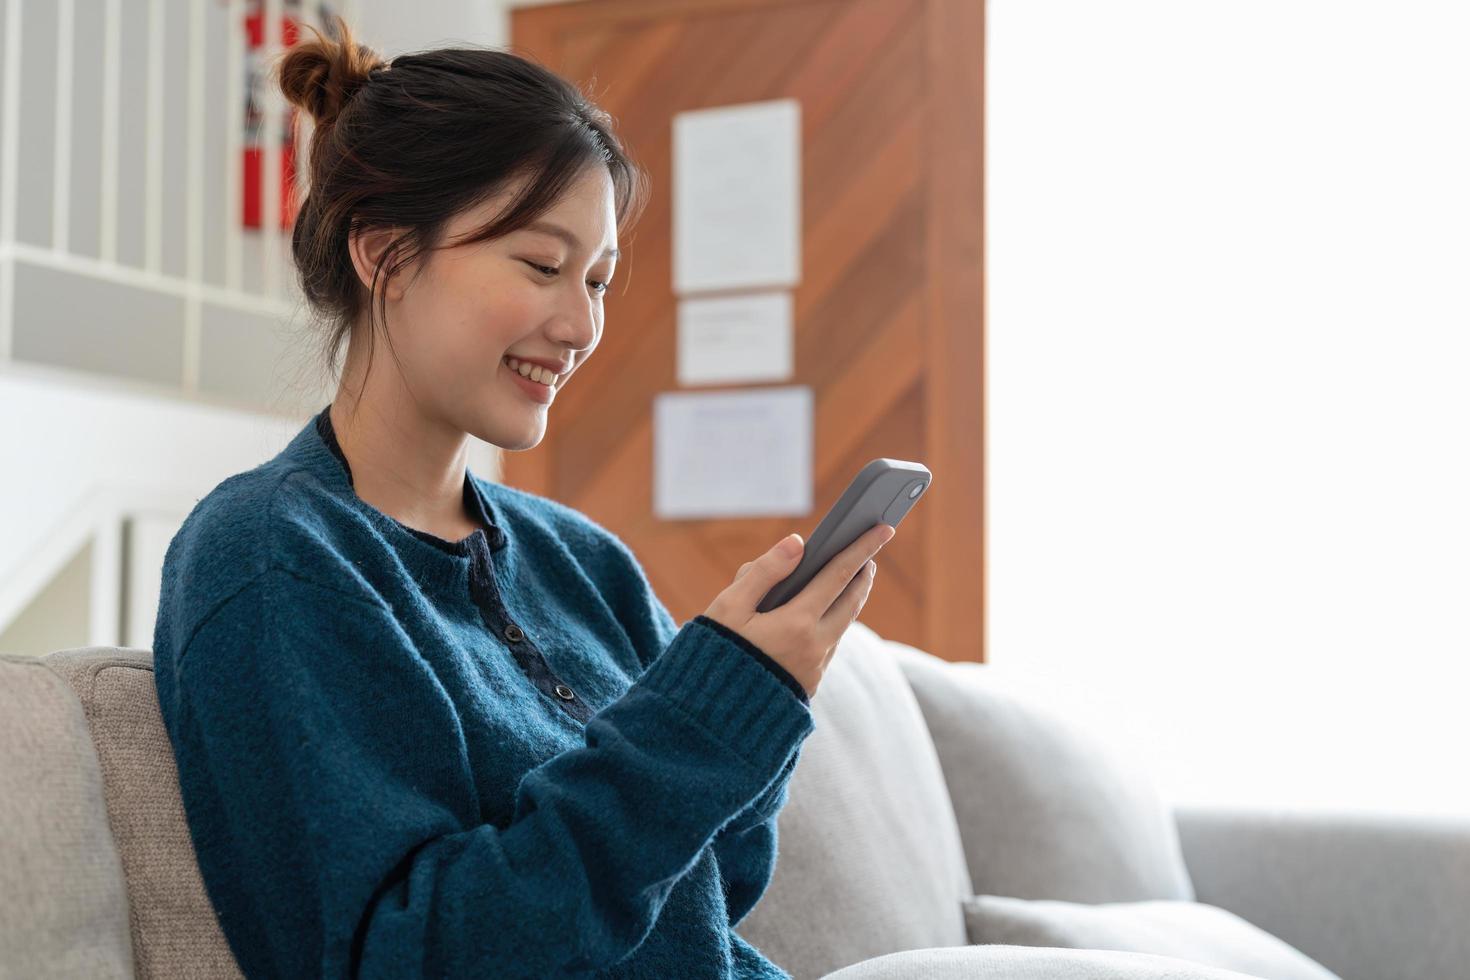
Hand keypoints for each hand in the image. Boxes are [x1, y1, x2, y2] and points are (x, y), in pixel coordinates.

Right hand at [701, 523, 894, 698]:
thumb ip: (765, 571)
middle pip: (852, 601)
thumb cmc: (714, 651)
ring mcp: (815, 668)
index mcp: (796, 623)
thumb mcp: (729, 606)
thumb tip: (798, 544)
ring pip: (842, 625)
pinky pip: (829, 645)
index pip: (840, 575)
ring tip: (850, 578)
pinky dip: (833, 622)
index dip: (862, 548)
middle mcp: (814, 647)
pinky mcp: (810, 683)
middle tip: (869, 553)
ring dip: (850, 599)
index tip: (884, 528)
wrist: (710, 712)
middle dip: (863, 574)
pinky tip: (824, 612)